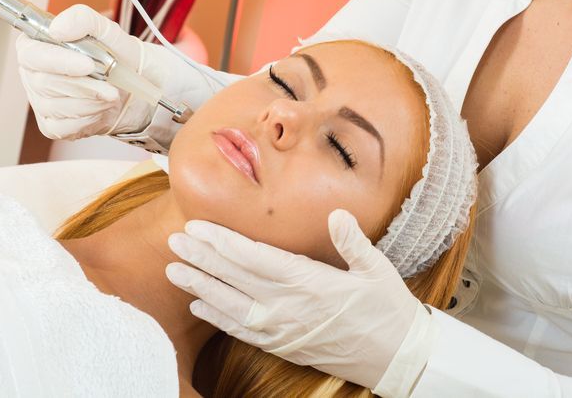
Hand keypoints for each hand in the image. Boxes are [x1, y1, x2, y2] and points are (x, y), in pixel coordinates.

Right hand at [16, 4, 155, 139]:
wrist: (133, 85)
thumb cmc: (116, 54)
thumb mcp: (105, 29)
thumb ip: (82, 19)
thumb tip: (57, 28)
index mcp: (37, 46)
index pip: (31, 55)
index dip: (58, 61)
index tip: (87, 64)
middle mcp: (33, 75)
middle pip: (44, 83)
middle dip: (83, 85)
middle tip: (110, 83)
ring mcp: (40, 103)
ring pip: (56, 107)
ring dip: (91, 101)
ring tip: (110, 93)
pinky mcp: (53, 126)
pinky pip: (64, 127)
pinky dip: (90, 117)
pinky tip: (101, 108)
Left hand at [164, 209, 424, 390]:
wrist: (396, 357)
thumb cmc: (388, 308)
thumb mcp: (377, 269)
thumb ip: (352, 241)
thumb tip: (337, 214)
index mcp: (311, 283)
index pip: (255, 259)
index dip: (223, 242)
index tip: (199, 227)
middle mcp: (289, 307)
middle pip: (235, 279)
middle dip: (202, 259)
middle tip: (175, 241)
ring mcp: (283, 330)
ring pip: (231, 306)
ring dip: (201, 286)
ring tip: (175, 270)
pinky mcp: (283, 346)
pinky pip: (242, 331)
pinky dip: (218, 318)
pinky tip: (199, 305)